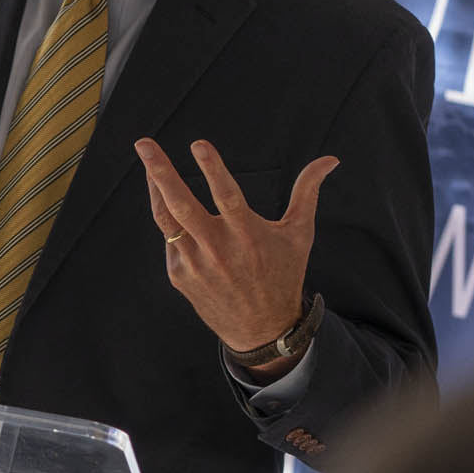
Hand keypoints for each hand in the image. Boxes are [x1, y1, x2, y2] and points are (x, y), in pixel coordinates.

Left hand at [135, 138, 337, 356]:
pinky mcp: (179, 275)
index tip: (197, 144)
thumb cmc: (283, 274)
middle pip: (181, 205)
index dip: (213, 168)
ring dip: (153, 188)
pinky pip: (171, 239)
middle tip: (143, 144)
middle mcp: (218, 249)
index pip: (227, 195)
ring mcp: (195, 263)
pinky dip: (170, 219)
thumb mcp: (299, 234)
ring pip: (167, 219)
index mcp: (247, 235)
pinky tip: (168, 202)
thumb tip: (330, 159)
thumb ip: (307, 191)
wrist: (261, 328)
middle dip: (160, 172)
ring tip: (146, 162)